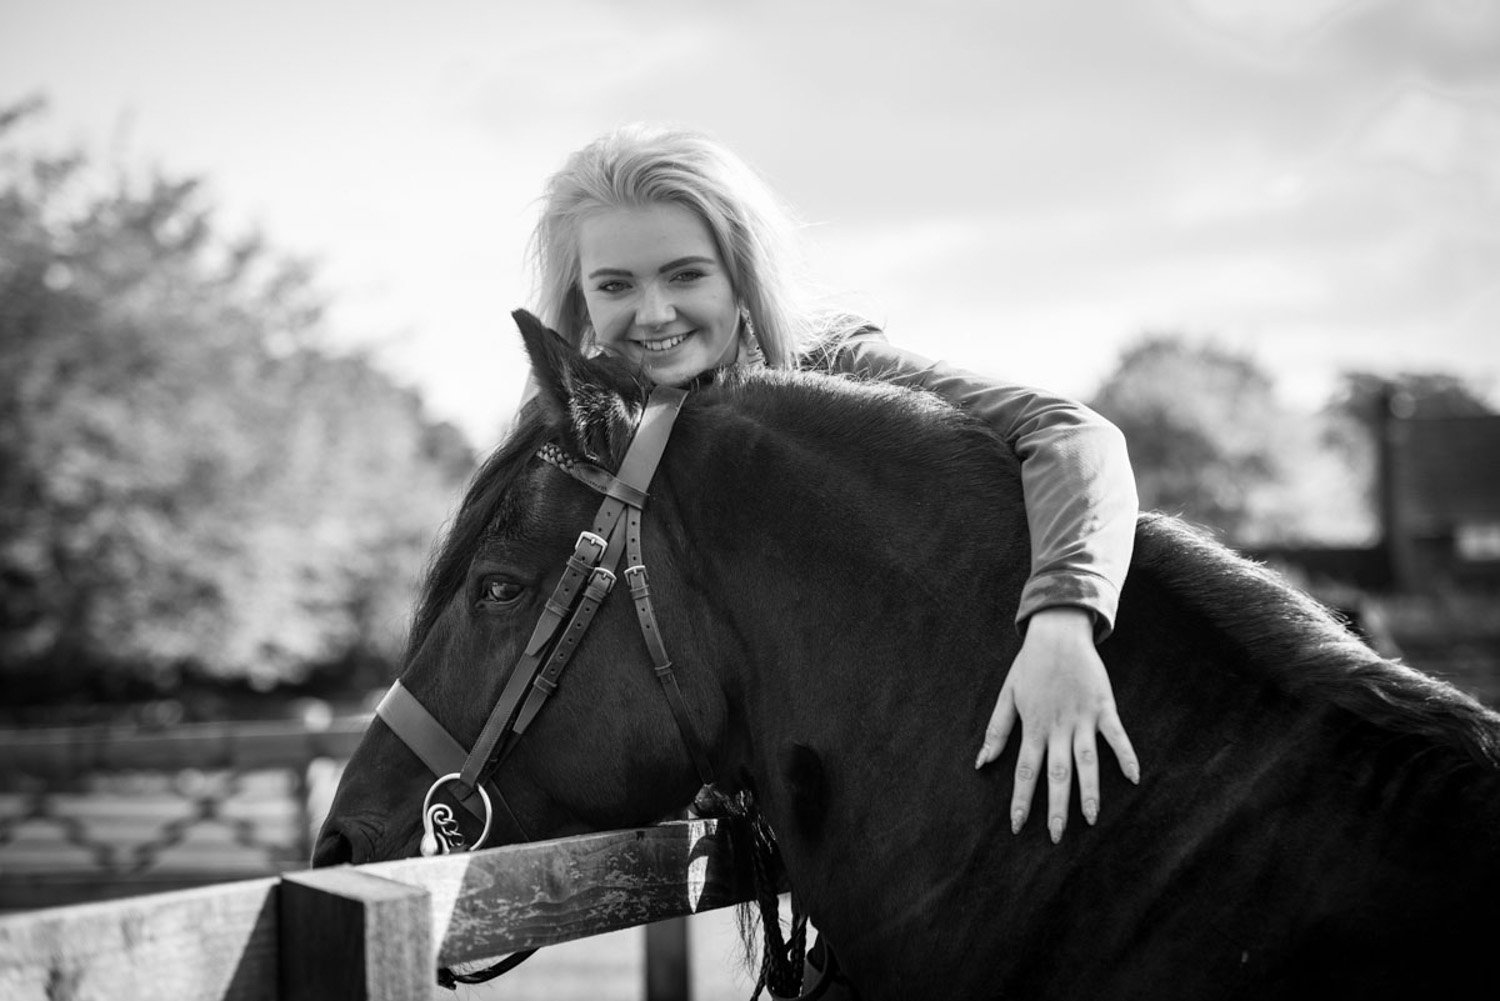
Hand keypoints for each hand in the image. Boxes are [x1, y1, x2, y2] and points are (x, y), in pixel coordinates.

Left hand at [974, 607, 1138, 841]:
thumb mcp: (1007, 695)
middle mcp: (1057, 727)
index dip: (1021, 800)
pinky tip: (1134, 778)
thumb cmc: (1030, 665)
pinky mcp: (1103, 707)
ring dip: (1089, 791)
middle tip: (1057, 837)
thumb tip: (981, 762)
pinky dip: (1125, 755)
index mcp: (1033, 727)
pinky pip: (1116, 735)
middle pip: (1056, 774)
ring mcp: (1082, 718)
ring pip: (1086, 761)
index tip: (1017, 826)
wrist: (1057, 633)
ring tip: (1090, 818)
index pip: (1025, 771)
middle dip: (1056, 807)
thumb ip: (996, 730)